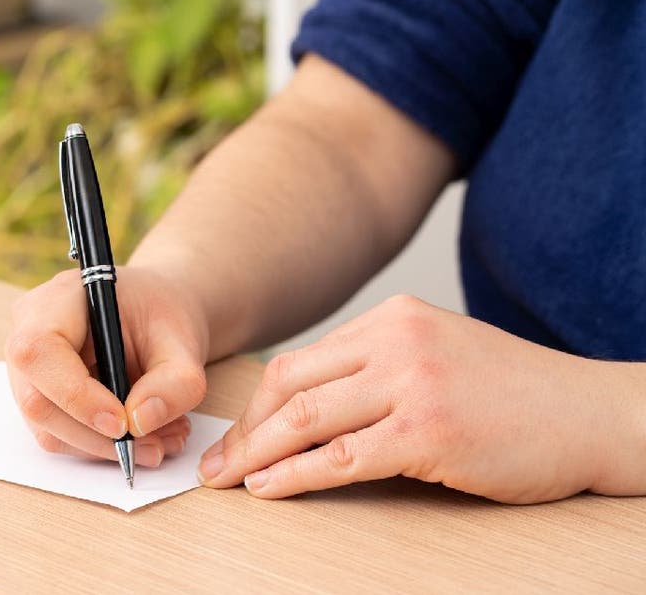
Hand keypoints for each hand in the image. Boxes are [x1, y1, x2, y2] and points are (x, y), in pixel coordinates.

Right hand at [5, 266, 209, 466]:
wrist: (155, 314)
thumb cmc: (161, 313)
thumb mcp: (183, 340)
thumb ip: (174, 381)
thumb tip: (140, 423)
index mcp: (55, 300)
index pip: (39, 352)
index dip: (75, 394)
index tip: (124, 423)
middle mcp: (27, 334)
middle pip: (38, 401)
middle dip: (96, 436)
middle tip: (152, 446)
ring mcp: (27, 371)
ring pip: (48, 430)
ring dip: (105, 448)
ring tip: (160, 441)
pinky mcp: (40, 398)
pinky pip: (60, 437)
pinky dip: (103, 448)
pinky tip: (143, 437)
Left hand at [198, 295, 645, 502]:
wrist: (592, 416)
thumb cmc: (516, 396)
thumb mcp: (439, 356)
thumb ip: (378, 369)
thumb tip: (307, 409)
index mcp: (393, 318)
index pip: (301, 361)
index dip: (258, 405)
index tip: (236, 436)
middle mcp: (397, 340)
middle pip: (291, 383)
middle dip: (246, 429)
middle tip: (215, 463)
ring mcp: (413, 382)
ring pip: (308, 418)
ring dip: (258, 453)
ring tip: (229, 480)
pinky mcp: (429, 429)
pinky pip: (343, 457)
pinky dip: (297, 475)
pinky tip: (271, 488)